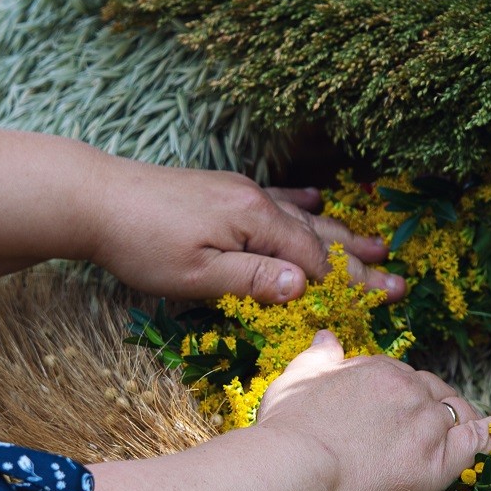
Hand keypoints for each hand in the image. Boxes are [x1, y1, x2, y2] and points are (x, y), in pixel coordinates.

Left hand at [83, 163, 402, 304]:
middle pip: (317, 236)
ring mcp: (238, 192)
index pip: (313, 258)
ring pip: (301, 217)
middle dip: (359, 261)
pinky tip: (318, 200)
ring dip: (340, 235)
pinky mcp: (220, 190)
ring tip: (377, 245)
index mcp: (254, 221)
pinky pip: (274, 197)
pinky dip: (301, 203)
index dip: (347, 284)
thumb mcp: (195, 275)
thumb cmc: (139, 243)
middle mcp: (254, 200)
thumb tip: (304, 287)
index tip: (386, 300)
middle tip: (399, 280)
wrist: (92, 197)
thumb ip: (251, 280)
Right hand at [254, 332, 490, 490]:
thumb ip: (317, 358)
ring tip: (460, 431)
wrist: (298, 472)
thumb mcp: (295, 380)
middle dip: (427, 406)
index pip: (398, 378)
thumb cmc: (287, 432)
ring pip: (455, 414)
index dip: (393, 398)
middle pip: (431, 393)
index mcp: (376, 369)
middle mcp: (408, 389)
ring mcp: (428, 424)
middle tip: (414, 429)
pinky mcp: (442, 460)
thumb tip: (328, 337)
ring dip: (458, 420)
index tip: (384, 415)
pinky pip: (481, 439)